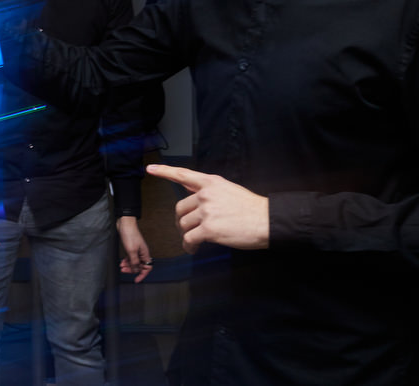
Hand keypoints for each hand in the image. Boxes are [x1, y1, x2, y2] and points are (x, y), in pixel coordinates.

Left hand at [117, 216, 152, 282]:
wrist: (125, 223)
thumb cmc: (130, 235)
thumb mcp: (131, 251)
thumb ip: (134, 262)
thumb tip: (136, 270)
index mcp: (145, 254)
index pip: (147, 268)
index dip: (142, 275)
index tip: (136, 280)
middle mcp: (142, 252)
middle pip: (139, 265)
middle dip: (132, 270)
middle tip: (124, 271)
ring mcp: (137, 250)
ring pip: (134, 262)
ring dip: (128, 265)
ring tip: (121, 267)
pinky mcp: (131, 247)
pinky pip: (130, 257)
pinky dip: (126, 260)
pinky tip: (121, 262)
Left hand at [147, 164, 268, 253]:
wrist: (267, 220)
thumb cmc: (251, 208)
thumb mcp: (229, 190)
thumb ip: (208, 191)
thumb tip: (192, 193)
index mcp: (211, 182)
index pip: (183, 175)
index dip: (165, 172)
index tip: (150, 169)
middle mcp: (205, 194)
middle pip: (180, 208)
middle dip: (182, 220)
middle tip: (189, 228)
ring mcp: (206, 211)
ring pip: (183, 224)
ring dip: (186, 234)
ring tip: (194, 241)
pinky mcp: (209, 229)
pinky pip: (190, 238)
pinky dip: (189, 245)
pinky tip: (193, 248)